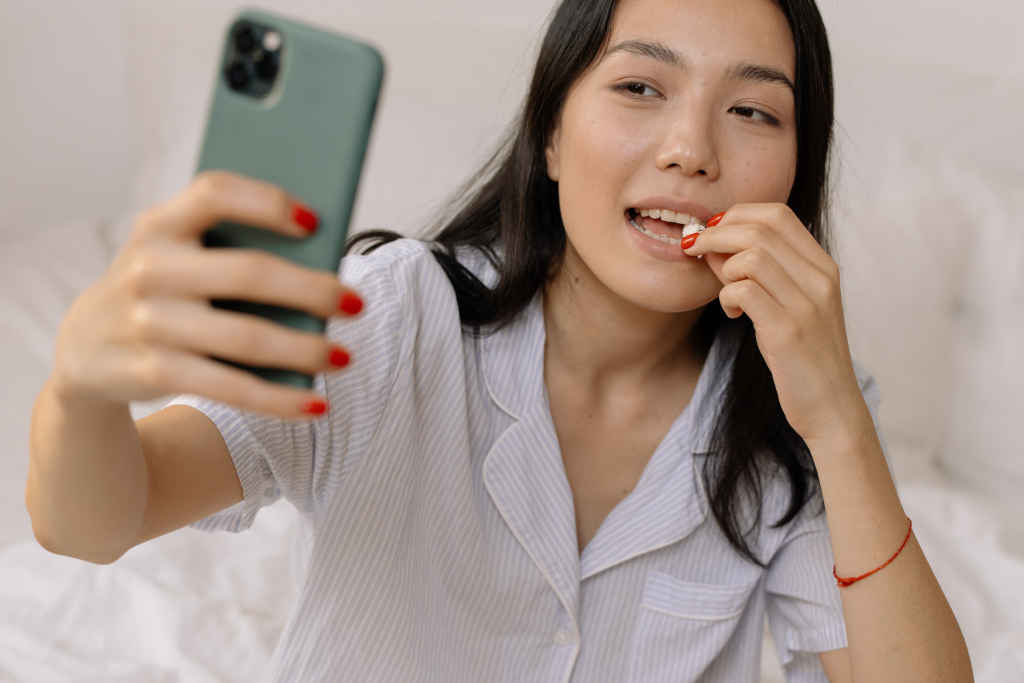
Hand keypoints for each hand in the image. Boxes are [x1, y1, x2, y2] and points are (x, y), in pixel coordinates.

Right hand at [52, 170, 361, 419]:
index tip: (317, 221)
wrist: (83, 350)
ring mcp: (147, 323)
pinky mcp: (151, 372)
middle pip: (248, 273)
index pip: (215, 194)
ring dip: (305, 350)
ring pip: (246, 337)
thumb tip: (322, 266)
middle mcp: (149, 268)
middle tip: (356, 304)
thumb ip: (227, 249)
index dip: (268, 203)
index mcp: (158, 225)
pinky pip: (231, 387)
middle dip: (312, 290)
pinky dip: (280, 399)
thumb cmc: (162, 290)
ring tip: (344, 357)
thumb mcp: (176, 255)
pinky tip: (316, 403)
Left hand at [682, 203, 866, 446]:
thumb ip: (761, 272)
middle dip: (716, 235)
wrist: (831, 407)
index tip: (712, 232)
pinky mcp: (788, 331)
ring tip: (725, 293)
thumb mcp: (790, 305)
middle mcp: (820, 278)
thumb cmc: (802, 356)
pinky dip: (727, 296)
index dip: (736, 215)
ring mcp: (806, 304)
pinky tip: (733, 314)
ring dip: (722, 268)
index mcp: (823, 266)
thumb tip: (712, 244)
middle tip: (697, 253)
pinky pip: (744, 290)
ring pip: (750, 255)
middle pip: (759, 228)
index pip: (777, 214)